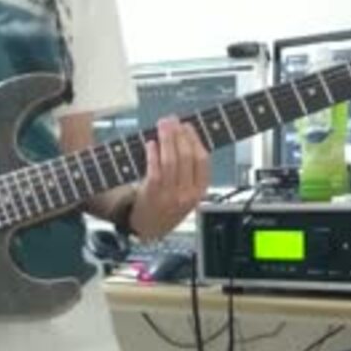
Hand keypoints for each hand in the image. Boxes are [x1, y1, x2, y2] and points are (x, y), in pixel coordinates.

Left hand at [131, 116, 209, 239]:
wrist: (148, 229)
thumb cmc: (166, 207)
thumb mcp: (186, 193)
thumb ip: (189, 171)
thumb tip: (183, 138)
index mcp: (199, 191)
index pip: (202, 160)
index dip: (195, 140)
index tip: (187, 126)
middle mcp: (186, 193)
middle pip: (186, 156)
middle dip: (179, 134)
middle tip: (171, 120)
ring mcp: (169, 195)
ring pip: (171, 161)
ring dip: (166, 139)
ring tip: (162, 126)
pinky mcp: (151, 194)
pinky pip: (154, 170)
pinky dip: (153, 154)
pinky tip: (151, 144)